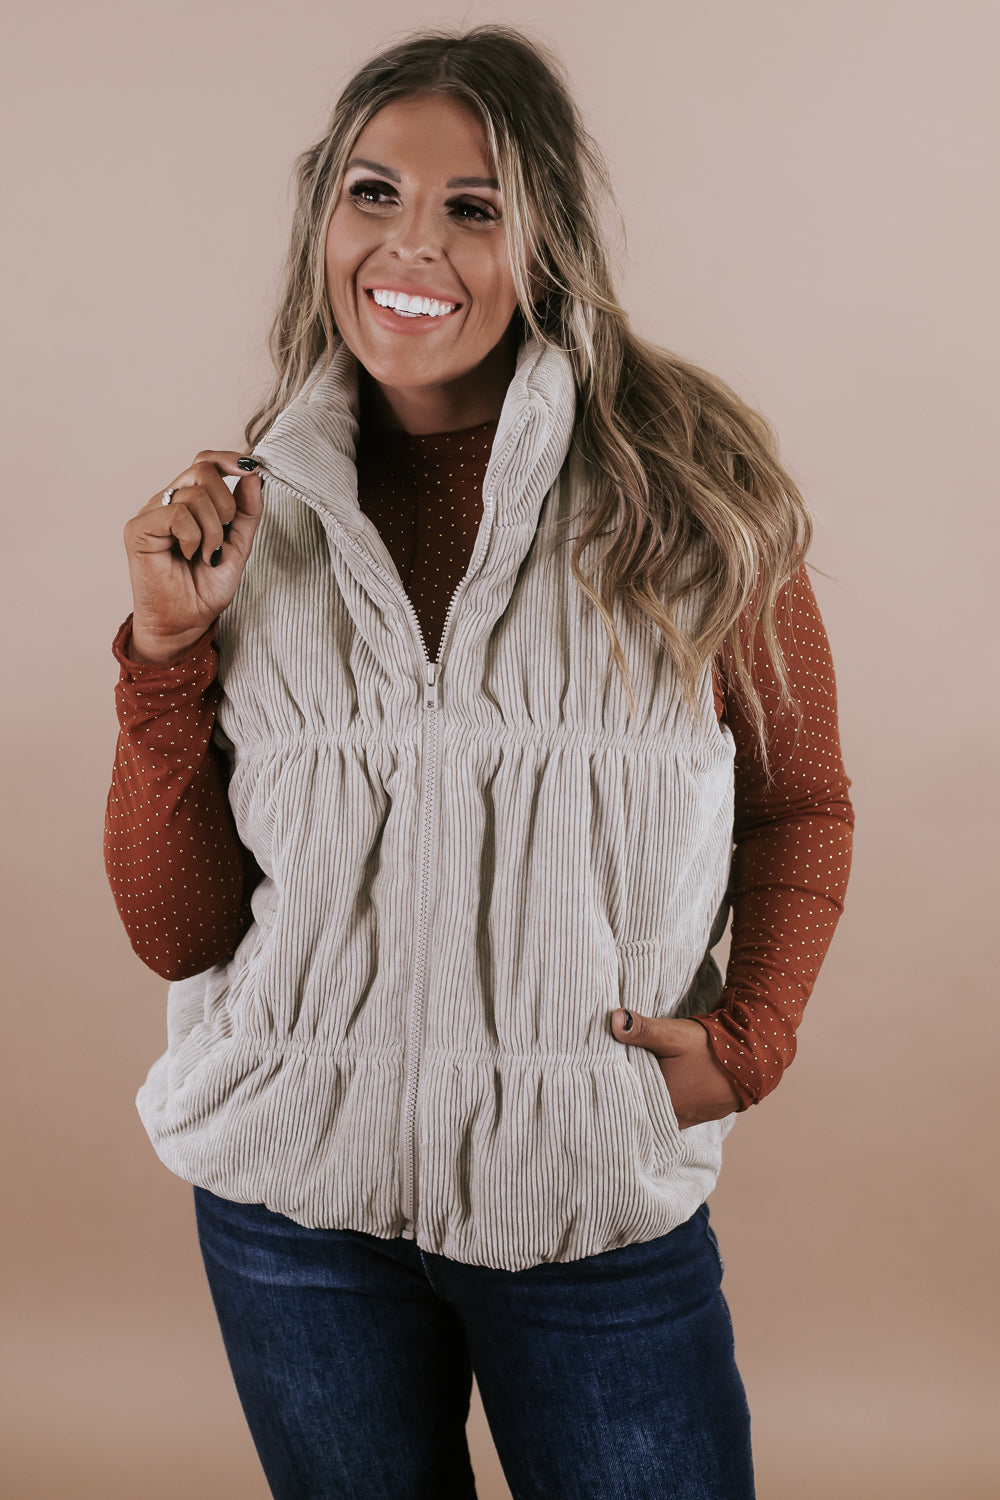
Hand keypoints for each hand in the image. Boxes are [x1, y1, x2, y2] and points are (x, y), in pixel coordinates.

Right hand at [123, 451, 263, 662]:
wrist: (187, 621)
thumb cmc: (206, 587)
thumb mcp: (238, 544)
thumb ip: (247, 510)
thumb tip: (253, 474)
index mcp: (189, 501)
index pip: (205, 462)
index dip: (228, 459)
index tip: (250, 469)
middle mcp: (168, 501)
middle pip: (201, 469)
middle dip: (226, 502)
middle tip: (223, 534)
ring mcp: (151, 513)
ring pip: (193, 493)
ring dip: (212, 529)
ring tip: (206, 553)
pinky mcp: (138, 529)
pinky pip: (176, 514)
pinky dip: (193, 536)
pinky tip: (188, 553)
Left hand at [610, 1009, 742, 1128]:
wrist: (752, 1055)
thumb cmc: (709, 1047)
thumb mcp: (671, 1034)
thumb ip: (641, 1029)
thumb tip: (613, 1020)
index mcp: (663, 1104)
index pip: (628, 1101)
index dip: (616, 1088)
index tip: (605, 1075)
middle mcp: (675, 1119)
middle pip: (644, 1108)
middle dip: (632, 1093)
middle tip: (618, 1074)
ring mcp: (690, 1119)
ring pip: (660, 1111)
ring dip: (651, 1098)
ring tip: (639, 1079)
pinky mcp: (701, 1114)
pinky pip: (676, 1111)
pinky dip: (668, 1100)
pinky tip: (664, 1085)